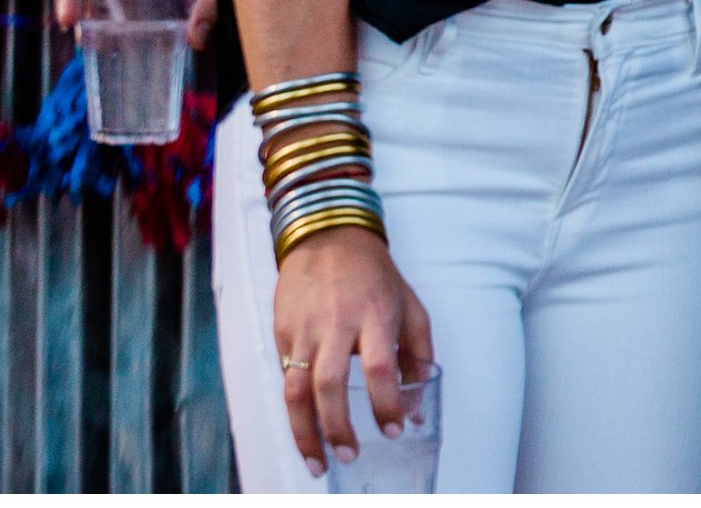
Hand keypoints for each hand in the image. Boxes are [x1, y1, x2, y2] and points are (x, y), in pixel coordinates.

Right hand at [272, 227, 432, 476]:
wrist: (328, 238)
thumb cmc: (376, 277)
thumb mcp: (410, 308)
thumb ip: (418, 358)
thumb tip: (416, 410)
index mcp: (376, 315)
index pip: (381, 367)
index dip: (387, 403)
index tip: (392, 430)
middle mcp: (337, 323)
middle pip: (330, 384)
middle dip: (337, 427)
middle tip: (348, 456)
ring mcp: (304, 329)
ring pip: (296, 389)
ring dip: (304, 432)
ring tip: (317, 461)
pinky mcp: (282, 332)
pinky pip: (287, 377)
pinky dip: (295, 408)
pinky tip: (306, 427)